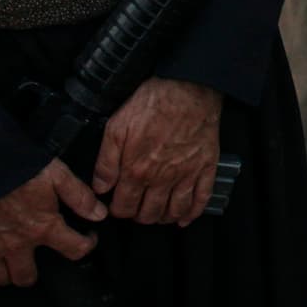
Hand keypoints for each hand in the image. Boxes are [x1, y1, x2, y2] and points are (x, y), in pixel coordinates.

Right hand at [0, 160, 105, 296]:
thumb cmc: (11, 167)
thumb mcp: (54, 173)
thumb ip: (79, 195)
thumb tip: (99, 213)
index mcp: (43, 226)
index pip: (75, 250)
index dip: (86, 245)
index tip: (85, 239)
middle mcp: (18, 245)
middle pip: (29, 277)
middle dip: (33, 271)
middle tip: (32, 258)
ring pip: (3, 279)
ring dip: (7, 275)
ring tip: (8, 265)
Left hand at [91, 77, 222, 225]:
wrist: (188, 89)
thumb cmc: (152, 104)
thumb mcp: (117, 127)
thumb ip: (106, 161)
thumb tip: (100, 187)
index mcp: (137, 170)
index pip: (124, 206)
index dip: (118, 210)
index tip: (117, 207)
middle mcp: (162, 178)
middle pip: (149, 213)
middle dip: (140, 217)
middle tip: (136, 211)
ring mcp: (186, 175)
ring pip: (174, 211)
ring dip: (163, 218)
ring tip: (157, 215)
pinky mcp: (205, 168)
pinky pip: (201, 198)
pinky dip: (193, 213)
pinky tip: (184, 218)